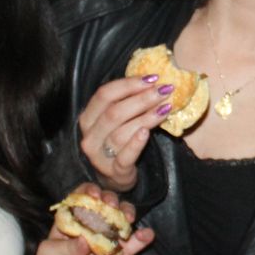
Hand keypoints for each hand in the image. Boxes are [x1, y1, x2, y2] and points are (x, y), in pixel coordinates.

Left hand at [33, 183, 154, 254]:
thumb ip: (64, 248)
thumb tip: (84, 241)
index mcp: (73, 218)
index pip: (82, 196)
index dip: (88, 191)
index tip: (94, 195)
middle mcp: (93, 222)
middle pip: (106, 202)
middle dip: (110, 199)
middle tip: (111, 206)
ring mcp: (109, 236)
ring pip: (122, 217)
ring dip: (127, 213)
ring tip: (128, 219)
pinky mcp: (121, 253)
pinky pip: (135, 243)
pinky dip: (143, 237)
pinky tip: (146, 234)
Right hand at [77, 74, 177, 191]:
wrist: (115, 176)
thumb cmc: (118, 140)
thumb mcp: (117, 120)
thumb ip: (126, 102)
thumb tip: (153, 80)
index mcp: (88, 118)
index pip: (104, 95)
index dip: (128, 84)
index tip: (152, 78)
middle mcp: (89, 136)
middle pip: (114, 112)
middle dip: (142, 98)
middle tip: (164, 90)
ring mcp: (99, 156)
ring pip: (121, 132)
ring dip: (145, 118)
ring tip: (165, 108)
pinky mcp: (114, 172)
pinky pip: (125, 156)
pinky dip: (136, 143)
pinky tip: (147, 132)